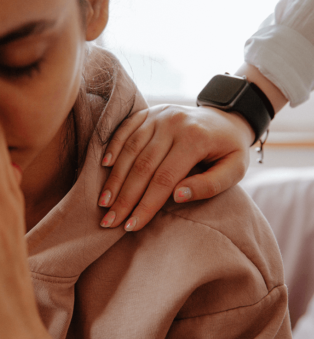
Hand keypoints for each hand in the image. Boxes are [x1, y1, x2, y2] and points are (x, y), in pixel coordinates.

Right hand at [98, 104, 252, 231]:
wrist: (227, 116)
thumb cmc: (229, 149)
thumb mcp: (234, 169)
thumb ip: (209, 185)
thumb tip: (177, 196)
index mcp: (195, 139)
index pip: (164, 179)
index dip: (146, 205)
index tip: (131, 226)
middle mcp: (173, 124)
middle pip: (142, 166)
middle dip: (124, 197)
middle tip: (109, 221)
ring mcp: (159, 115)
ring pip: (130, 149)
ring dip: (115, 178)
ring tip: (104, 202)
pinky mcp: (149, 112)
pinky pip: (126, 128)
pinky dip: (113, 146)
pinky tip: (104, 165)